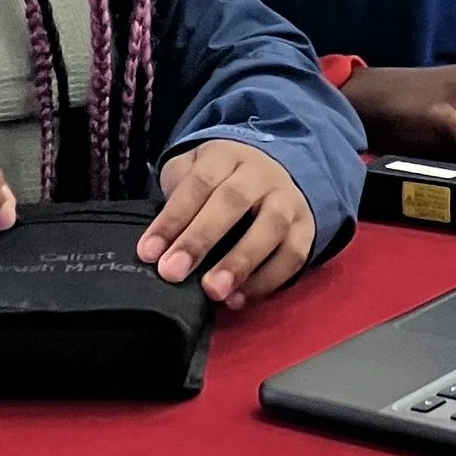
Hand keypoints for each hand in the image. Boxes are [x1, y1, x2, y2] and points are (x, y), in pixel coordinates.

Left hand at [138, 143, 316, 305]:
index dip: (172, 220)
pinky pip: (293, 255)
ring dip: (240, 263)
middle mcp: (260, 174)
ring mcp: (287, 200)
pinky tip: (238, 299)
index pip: (197, 184)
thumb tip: (156, 244)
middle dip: (200, 240)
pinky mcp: (306, 228)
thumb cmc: (220, 181)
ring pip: (269, 228)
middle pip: (231, 202)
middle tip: (173, 273)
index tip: (149, 253)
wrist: (273, 169)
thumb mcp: (191, 171)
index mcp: (225, 157)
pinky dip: (267, 281)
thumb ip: (174, 197)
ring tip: (213, 292)